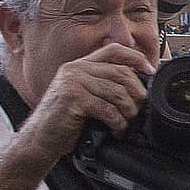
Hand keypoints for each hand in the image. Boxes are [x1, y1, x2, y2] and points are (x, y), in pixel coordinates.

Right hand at [16, 44, 154, 162]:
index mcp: (80, 66)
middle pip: (121, 73)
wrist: (40, 138)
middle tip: (139, 109)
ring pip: (117, 92)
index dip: (136, 58)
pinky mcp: (73, 99)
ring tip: (127, 122)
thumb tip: (138, 88)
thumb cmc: (65, 120)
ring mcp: (73, 82)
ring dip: (128, 111)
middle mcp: (75, 70)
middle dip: (137, 93)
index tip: (150, 71)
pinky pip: (107, 109)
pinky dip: (117, 122)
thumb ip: (103, 85)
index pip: (114, 50)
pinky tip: (116, 129)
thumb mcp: (84, 95)